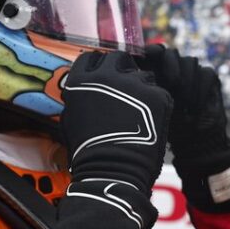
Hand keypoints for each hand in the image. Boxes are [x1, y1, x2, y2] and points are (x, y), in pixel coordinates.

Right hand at [61, 51, 171, 195]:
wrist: (112, 170)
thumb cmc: (88, 152)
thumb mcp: (70, 119)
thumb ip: (79, 96)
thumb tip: (84, 88)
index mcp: (81, 81)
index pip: (91, 58)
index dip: (98, 66)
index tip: (103, 75)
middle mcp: (106, 76)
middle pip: (118, 58)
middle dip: (122, 69)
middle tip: (126, 88)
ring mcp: (133, 84)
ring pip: (142, 75)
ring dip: (141, 88)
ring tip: (139, 112)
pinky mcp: (157, 95)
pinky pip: (159, 92)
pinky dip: (157, 105)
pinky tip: (150, 122)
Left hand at [140, 45, 226, 155]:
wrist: (194, 141)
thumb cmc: (168, 126)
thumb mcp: (152, 109)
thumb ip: (144, 91)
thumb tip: (133, 78)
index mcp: (157, 72)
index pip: (153, 52)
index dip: (150, 52)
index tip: (145, 60)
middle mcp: (174, 68)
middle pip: (172, 53)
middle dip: (170, 66)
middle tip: (172, 84)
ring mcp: (193, 72)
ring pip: (190, 62)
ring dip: (187, 83)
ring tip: (183, 105)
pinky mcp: (209, 78)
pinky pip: (205, 73)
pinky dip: (200, 90)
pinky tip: (195, 107)